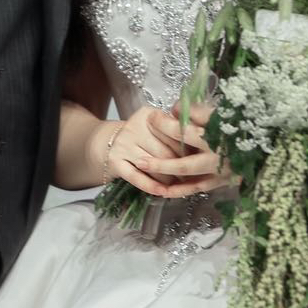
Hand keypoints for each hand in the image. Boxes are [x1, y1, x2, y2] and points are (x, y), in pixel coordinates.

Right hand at [98, 103, 228, 198]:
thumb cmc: (141, 135)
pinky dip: (151, 186)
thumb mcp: (155, 126)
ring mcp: (123, 145)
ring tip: (180, 184)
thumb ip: (174, 130)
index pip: (173, 133)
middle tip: (193, 175)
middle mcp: (134, 127)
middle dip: (180, 166)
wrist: (107, 142)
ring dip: (169, 179)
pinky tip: (162, 192)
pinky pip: (136, 177)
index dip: (188, 148)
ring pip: (153, 166)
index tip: (199, 157)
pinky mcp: (115, 162)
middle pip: (164, 151)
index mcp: (148, 115)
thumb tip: (200, 146)